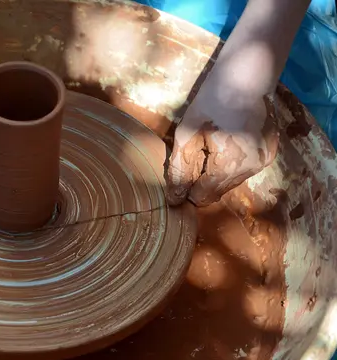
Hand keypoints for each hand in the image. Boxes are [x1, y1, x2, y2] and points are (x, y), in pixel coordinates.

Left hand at [165, 68, 278, 206]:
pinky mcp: (270, 153)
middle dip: (202, 181)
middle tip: (192, 157)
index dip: (187, 189)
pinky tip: (223, 144)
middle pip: (219, 190)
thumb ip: (180, 168)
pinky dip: (231, 165)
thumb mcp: (187, 133)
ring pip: (232, 182)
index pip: (204, 195)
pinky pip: (244, 170)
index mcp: (231, 163)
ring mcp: (265, 161)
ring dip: (216, 173)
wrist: (247, 74)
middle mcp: (253, 167)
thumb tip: (175, 199)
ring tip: (208, 147)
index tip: (179, 174)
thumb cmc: (212, 99)